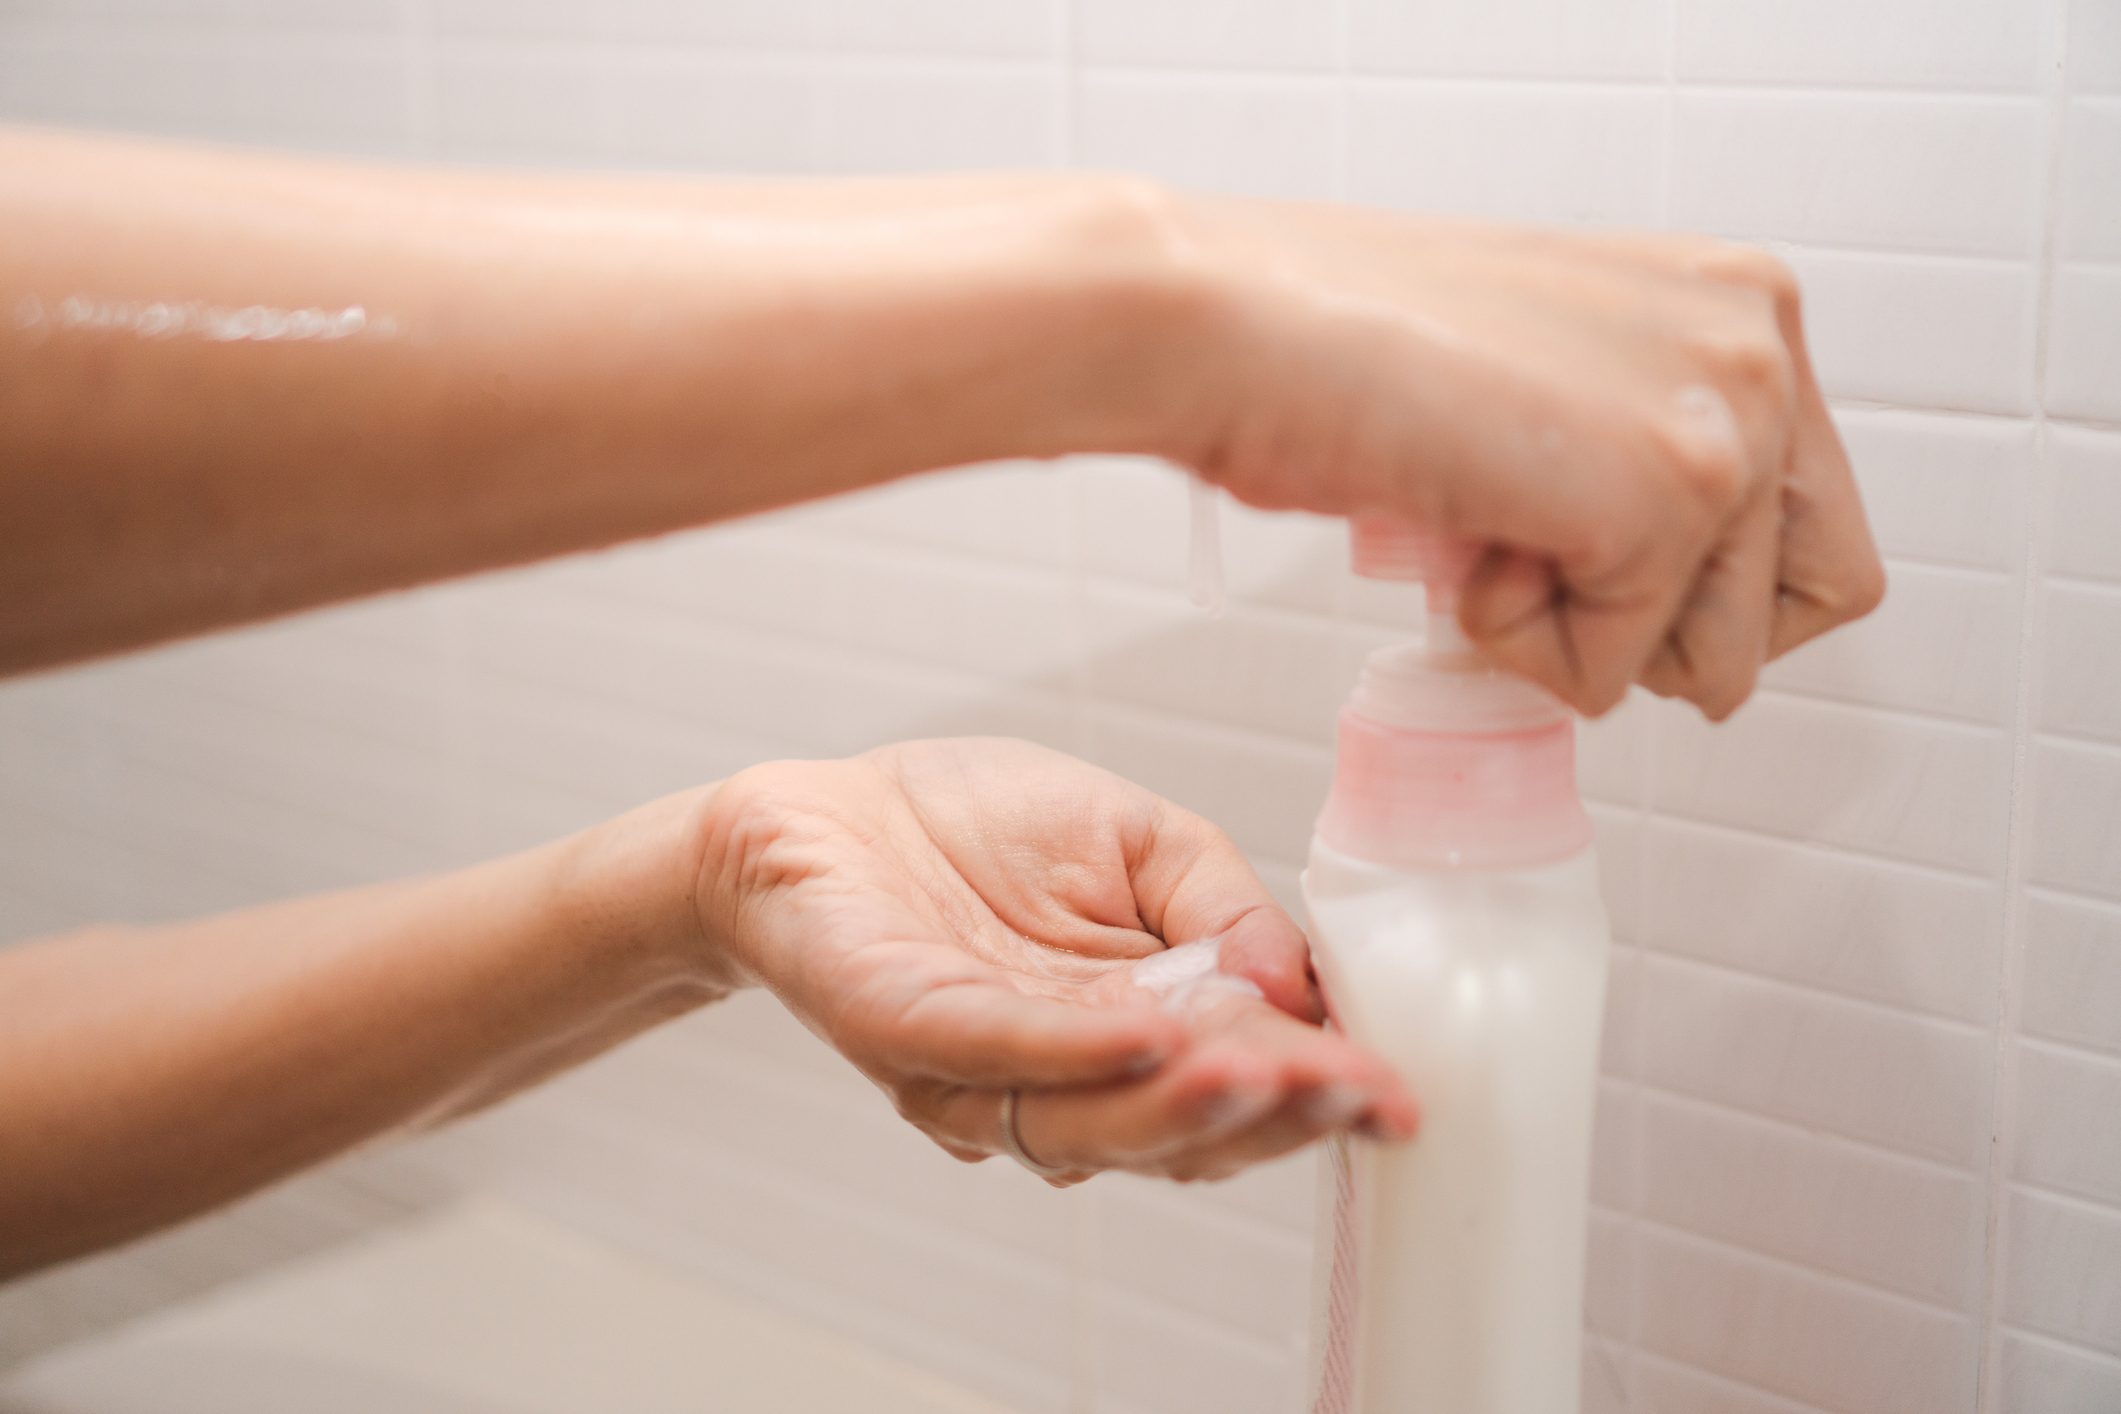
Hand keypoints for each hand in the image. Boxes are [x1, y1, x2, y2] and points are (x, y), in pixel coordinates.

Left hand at [688, 738, 1416, 1184]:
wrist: (826, 808)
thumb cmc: (976, 826)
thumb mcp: (1137, 837)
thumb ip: (1216, 901)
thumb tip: (1288, 978)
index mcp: (1129, 1036)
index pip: (1234, 1085)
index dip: (1312, 1095)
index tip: (1394, 1095)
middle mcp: (1059, 1079)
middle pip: (1174, 1130)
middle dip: (1272, 1115)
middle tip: (1357, 1095)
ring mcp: (976, 1069)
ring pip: (1093, 1118)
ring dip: (1188, 1102)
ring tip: (1275, 1072)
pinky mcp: (899, 1026)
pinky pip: (992, 1050)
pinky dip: (1073, 1049)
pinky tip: (1147, 1034)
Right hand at [1147, 198, 1885, 717]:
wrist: (1229, 320)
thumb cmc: (1335, 340)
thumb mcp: (1549, 368)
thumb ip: (1638, 439)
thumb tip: (1676, 585)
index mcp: (1739, 300)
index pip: (1818, 529)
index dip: (1707, 591)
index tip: (1602, 567)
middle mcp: (1760, 343)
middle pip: (1802, 607)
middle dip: (1664, 630)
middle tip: (1541, 562)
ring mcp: (1722, 419)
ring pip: (1710, 660)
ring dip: (1577, 637)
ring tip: (1482, 524)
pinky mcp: (1660, 499)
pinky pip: (1605, 679)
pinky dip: (1509, 645)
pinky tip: (1451, 530)